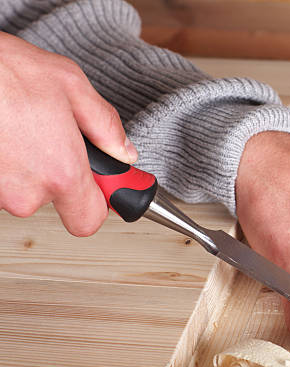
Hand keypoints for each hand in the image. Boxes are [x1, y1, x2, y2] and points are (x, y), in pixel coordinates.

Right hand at [0, 33, 136, 235]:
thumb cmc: (3, 69)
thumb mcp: (70, 84)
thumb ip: (105, 124)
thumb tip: (124, 151)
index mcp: (61, 172)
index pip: (88, 221)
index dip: (97, 203)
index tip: (100, 184)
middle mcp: (26, 191)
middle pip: (54, 197)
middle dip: (56, 170)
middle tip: (48, 134)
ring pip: (23, 187)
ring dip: (27, 163)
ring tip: (20, 125)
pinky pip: (2, 178)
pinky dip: (5, 159)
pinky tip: (5, 132)